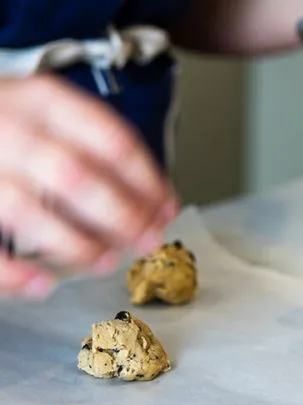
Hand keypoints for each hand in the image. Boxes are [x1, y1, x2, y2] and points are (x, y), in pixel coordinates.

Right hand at [0, 75, 178, 298]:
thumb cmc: (13, 123)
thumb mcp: (53, 117)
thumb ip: (98, 152)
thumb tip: (155, 203)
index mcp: (45, 103)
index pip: (113, 142)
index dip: (149, 182)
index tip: (166, 209)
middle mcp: (11, 128)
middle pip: (76, 177)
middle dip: (123, 216)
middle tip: (148, 240)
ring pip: (28, 210)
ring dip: (78, 245)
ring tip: (107, 261)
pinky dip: (14, 272)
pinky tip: (43, 283)